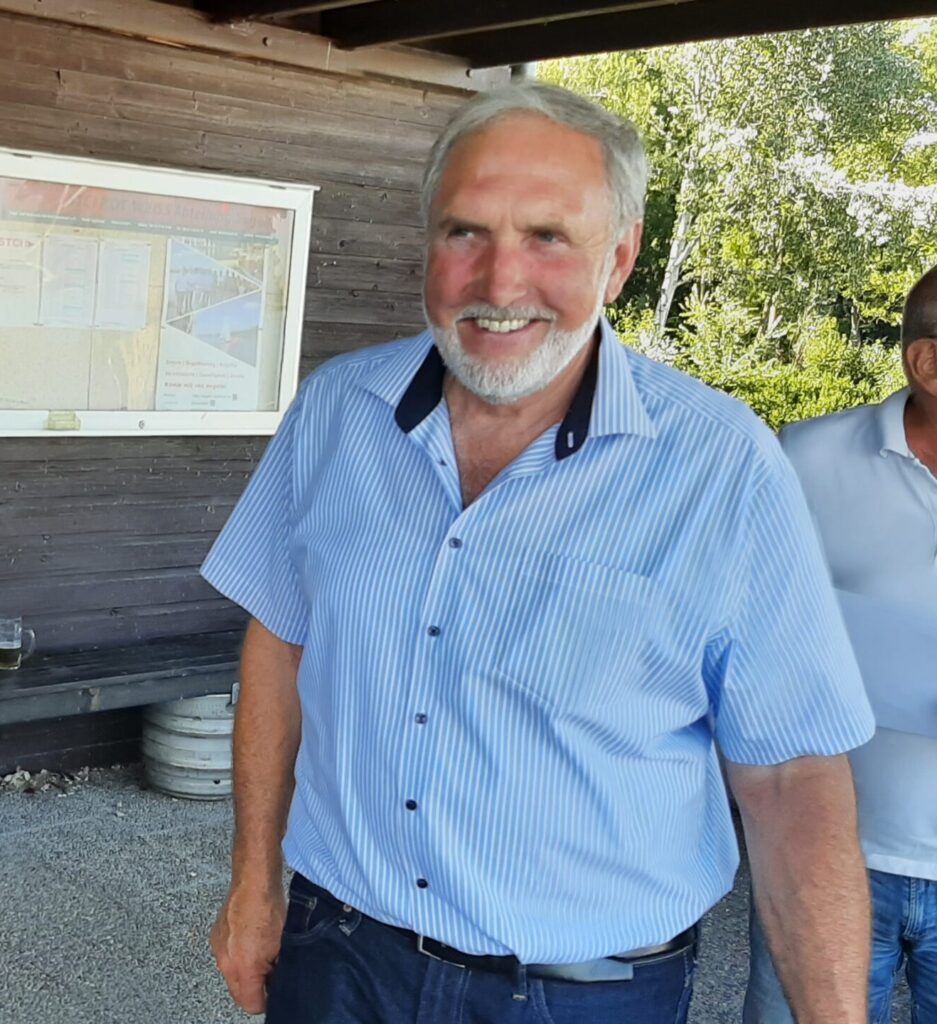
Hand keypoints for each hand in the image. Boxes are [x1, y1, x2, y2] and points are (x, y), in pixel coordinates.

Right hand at [211, 883, 286, 1014]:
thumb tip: (280, 981)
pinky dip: (238, 954)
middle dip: (256, 987)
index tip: (275, 993)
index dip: (268, 1001)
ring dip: (246, 970)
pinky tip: (252, 939)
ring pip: (232, 974)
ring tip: (263, 952)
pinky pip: (227, 956)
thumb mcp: (284, 946)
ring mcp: (218, 948)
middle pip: (239, 992)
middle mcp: (226, 962)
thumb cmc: (269, 907)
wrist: (254, 880)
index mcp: (243, 969)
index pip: (252, 1005)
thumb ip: (279, 970)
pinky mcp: (216, 936)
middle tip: (272, 972)